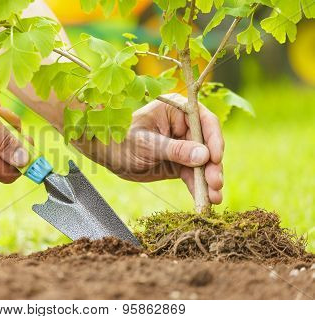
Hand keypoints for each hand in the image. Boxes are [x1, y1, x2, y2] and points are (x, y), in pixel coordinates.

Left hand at [81, 94, 223, 203]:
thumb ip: (175, 150)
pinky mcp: (179, 164)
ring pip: (204, 163)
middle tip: (215, 184)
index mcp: (176, 109)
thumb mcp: (147, 145)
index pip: (204, 121)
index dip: (214, 140)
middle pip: (208, 145)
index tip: (215, 158)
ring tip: (214, 197)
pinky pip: (193, 176)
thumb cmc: (122, 140)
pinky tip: (206, 200)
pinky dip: (199, 187)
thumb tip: (204, 156)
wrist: (106, 154)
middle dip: (213, 166)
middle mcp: (184, 126)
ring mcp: (183, 146)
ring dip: (209, 180)